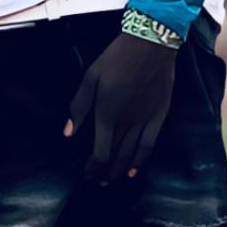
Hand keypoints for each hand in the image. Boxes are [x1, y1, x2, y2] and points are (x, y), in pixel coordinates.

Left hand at [63, 30, 177, 184]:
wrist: (149, 45)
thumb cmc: (116, 59)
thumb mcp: (90, 78)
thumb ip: (78, 107)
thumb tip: (67, 133)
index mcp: (107, 115)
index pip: (100, 154)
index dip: (93, 168)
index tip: (87, 173)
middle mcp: (126, 123)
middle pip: (115, 159)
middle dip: (105, 173)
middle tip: (98, 181)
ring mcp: (144, 121)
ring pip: (131, 155)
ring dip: (120, 171)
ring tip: (112, 180)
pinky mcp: (159, 116)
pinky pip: (150, 145)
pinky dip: (141, 160)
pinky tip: (133, 170)